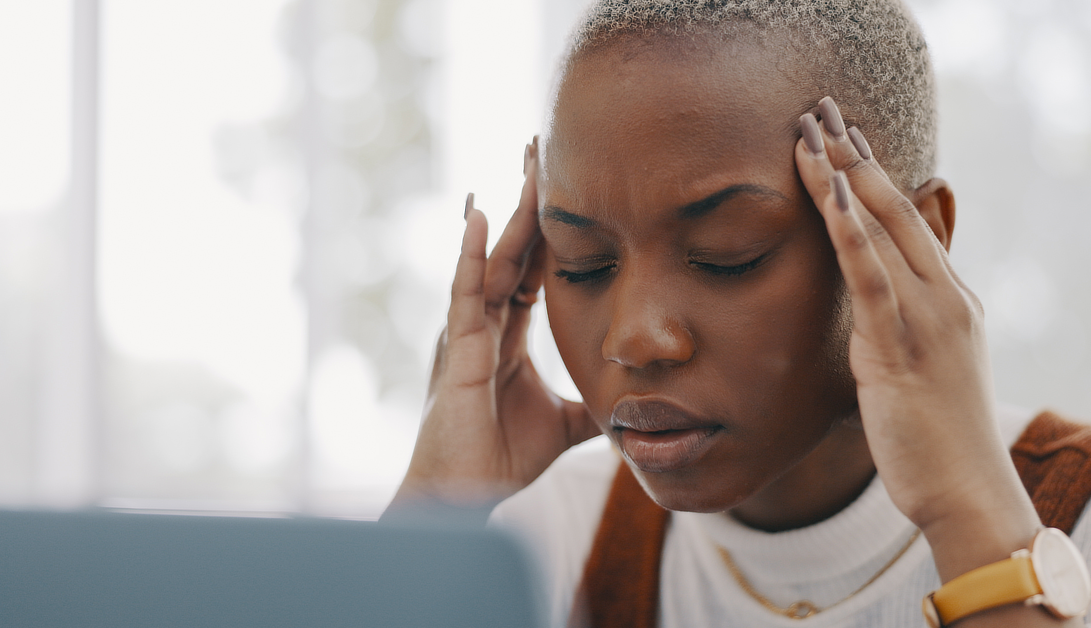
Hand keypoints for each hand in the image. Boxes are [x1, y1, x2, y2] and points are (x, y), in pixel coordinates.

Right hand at [389, 139, 599, 507]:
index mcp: (509, 333)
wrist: (464, 497)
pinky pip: (466, 294)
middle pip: (513, 250)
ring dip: (510, 212)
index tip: (567, 185)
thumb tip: (633, 404)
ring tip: (523, 163)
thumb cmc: (500, 459)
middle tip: (543, 146)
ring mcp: (469, 333)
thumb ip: (593, 406)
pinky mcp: (457, 352)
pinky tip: (480, 218)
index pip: (533, 267)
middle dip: (529, 200)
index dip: (550, 228)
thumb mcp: (565, 424)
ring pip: (493, 260)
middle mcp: (487, 324)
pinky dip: (472, 256)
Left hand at [795, 98, 1071, 625]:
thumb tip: (867, 310)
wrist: (966, 491)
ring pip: (883, 231)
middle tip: (820, 112)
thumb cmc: (936, 440)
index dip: (873, 176)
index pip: (907, 221)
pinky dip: (851, 233)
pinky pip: (873, 278)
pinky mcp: (902, 347)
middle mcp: (946, 297)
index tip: (842, 137)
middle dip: (855, 158)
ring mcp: (929, 318)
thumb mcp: (920, 371)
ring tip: (810, 133)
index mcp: (950, 300)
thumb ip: (897, 329)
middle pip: (896, 209)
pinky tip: (830, 196)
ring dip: (844, 178)